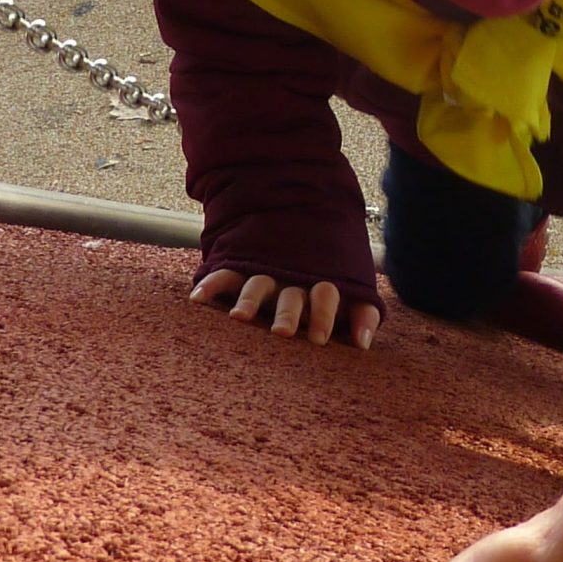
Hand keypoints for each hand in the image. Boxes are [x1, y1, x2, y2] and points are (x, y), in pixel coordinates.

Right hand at [190, 268, 379, 348]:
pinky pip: (225, 275)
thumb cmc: (328, 279)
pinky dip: (212, 284)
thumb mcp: (352, 292)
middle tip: (282, 332)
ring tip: (239, 318)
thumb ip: (362, 314)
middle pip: (290, 295)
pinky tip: (197, 298)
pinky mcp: (241, 269)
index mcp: (320, 285)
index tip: (319, 339)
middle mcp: (292, 280)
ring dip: (249, 300)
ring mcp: (266, 274)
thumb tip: (365, 344)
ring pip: (257, 285)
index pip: (324, 296)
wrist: (302, 218)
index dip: (323, 315)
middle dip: (287, 314)